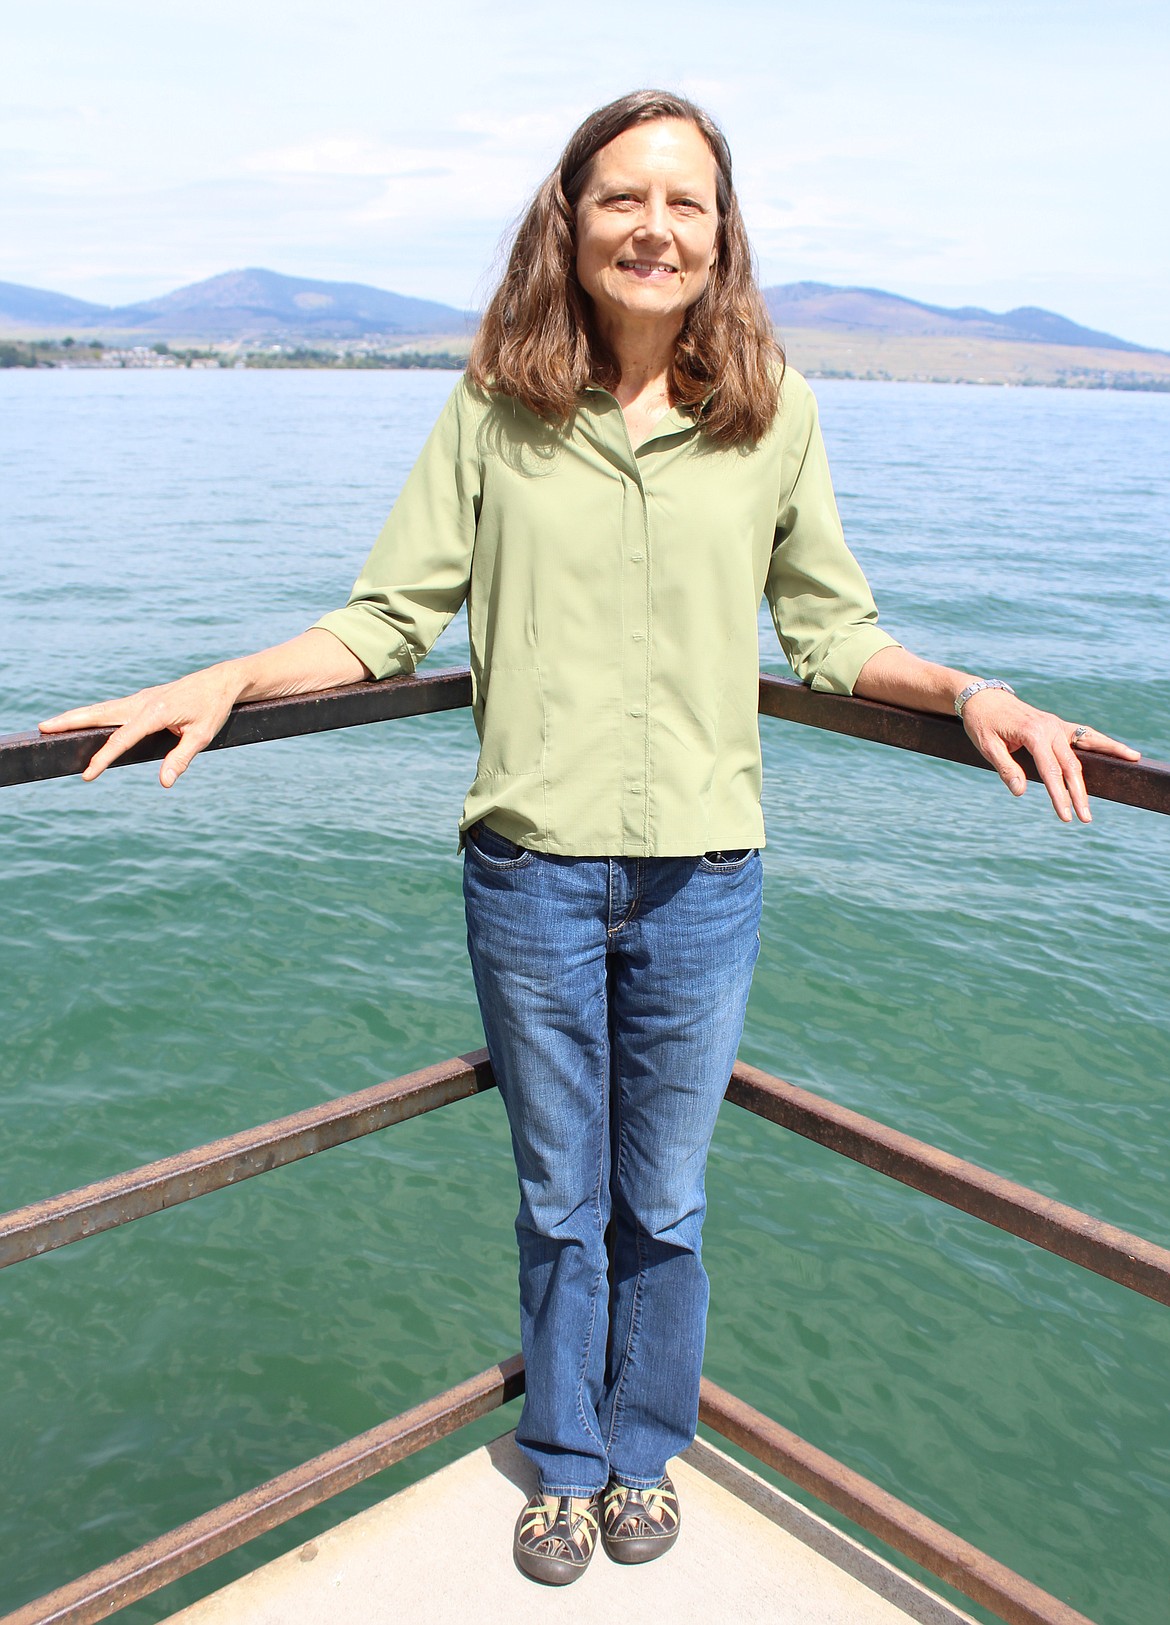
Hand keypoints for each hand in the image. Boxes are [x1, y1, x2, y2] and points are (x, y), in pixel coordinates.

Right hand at [39, 664, 243, 787]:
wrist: (220, 681)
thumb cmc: (213, 708)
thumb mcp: (202, 736)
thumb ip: (182, 759)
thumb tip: (164, 782)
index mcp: (155, 711)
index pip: (123, 739)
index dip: (103, 758)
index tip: (87, 775)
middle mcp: (142, 702)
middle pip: (100, 714)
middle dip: (71, 721)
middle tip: (42, 729)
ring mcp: (140, 699)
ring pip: (102, 709)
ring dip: (77, 716)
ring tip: (50, 725)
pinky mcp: (142, 699)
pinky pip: (113, 708)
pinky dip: (93, 714)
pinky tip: (82, 721)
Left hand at [960, 690, 1140, 822]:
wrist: (983, 698)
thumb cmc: (982, 723)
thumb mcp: (987, 747)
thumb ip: (1006, 768)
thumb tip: (1020, 792)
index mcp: (1033, 733)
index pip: (1050, 771)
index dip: (1059, 795)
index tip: (1066, 816)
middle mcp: (1050, 727)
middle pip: (1071, 765)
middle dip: (1079, 793)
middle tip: (1086, 818)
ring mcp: (1056, 724)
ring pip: (1086, 746)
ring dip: (1108, 757)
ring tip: (1133, 763)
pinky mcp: (1058, 725)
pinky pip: (1085, 734)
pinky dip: (1103, 742)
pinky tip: (1121, 750)